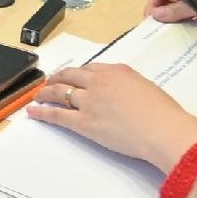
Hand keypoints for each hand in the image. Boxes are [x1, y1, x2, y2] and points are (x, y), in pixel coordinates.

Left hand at [24, 62, 196, 173]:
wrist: (162, 129)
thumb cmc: (163, 113)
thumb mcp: (148, 88)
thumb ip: (131, 87)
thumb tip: (125, 93)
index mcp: (117, 71)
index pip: (90, 69)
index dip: (78, 73)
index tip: (74, 76)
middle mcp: (100, 82)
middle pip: (71, 76)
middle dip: (58, 78)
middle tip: (51, 81)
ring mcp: (89, 101)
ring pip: (60, 92)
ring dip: (46, 92)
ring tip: (38, 95)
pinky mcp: (84, 122)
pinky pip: (57, 115)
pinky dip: (42, 112)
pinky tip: (33, 112)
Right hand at [143, 0, 196, 57]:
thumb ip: (181, 8)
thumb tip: (155, 15)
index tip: (169, 0)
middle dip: (158, 2)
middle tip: (154, 22)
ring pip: (173, 4)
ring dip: (166, 15)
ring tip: (162, 30)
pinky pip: (184, 17)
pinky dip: (178, 24)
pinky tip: (175, 35)